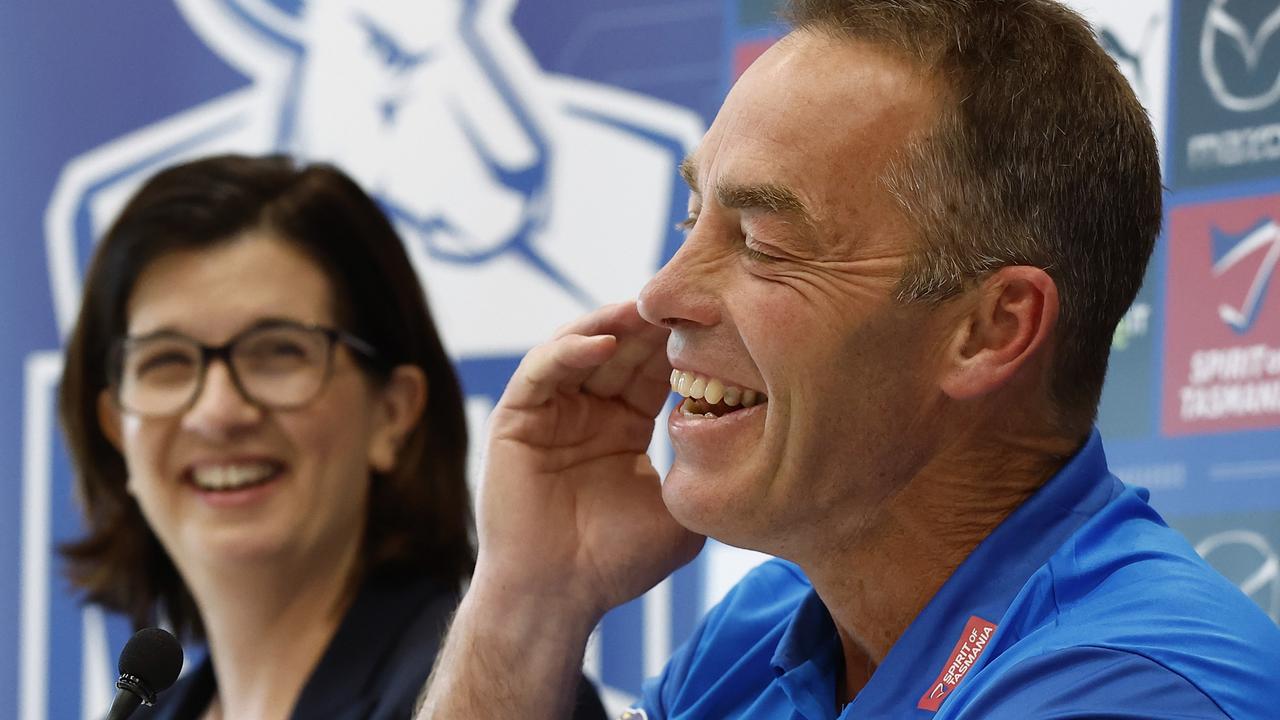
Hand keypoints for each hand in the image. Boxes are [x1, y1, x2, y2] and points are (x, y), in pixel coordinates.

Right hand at [476, 301, 704, 619]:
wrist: (558, 597)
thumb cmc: (616, 562)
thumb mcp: (678, 510)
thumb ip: (700, 468)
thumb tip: (750, 436)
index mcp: (625, 426)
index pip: (654, 369)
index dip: (681, 344)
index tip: (716, 318)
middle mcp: (588, 411)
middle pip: (621, 348)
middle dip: (651, 323)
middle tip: (683, 295)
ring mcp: (551, 411)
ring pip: (580, 346)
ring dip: (611, 323)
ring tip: (644, 310)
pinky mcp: (517, 417)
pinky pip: (543, 370)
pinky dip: (570, 350)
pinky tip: (604, 343)